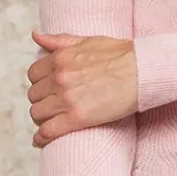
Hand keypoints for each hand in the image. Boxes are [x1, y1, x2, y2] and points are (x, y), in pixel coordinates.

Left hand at [27, 30, 137, 146]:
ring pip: (37, 114)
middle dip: (42, 101)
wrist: (142, 70)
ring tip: (52, 121)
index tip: (48, 89)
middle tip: (53, 106)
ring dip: (43, 118)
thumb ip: (59, 41)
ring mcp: (66, 98)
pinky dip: (42, 138)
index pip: (34, 74)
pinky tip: (42, 140)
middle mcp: (59, 78)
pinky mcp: (76, 118)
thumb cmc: (121, 55)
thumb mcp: (88, 41)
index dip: (40, 83)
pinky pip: (48, 131)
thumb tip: (36, 35)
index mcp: (60, 58)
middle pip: (34, 96)